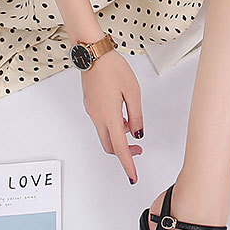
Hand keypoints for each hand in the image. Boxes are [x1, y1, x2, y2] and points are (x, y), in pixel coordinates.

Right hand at [79, 48, 144, 184]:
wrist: (92, 53)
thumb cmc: (113, 68)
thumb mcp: (133, 92)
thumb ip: (136, 116)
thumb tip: (137, 133)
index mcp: (110, 116)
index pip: (121, 148)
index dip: (128, 164)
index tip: (133, 176)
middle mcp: (98, 117)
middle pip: (110, 145)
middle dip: (125, 151)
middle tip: (139, 148)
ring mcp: (92, 111)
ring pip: (105, 134)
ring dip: (119, 136)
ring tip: (132, 123)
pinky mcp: (90, 105)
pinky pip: (102, 122)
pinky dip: (113, 125)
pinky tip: (122, 113)